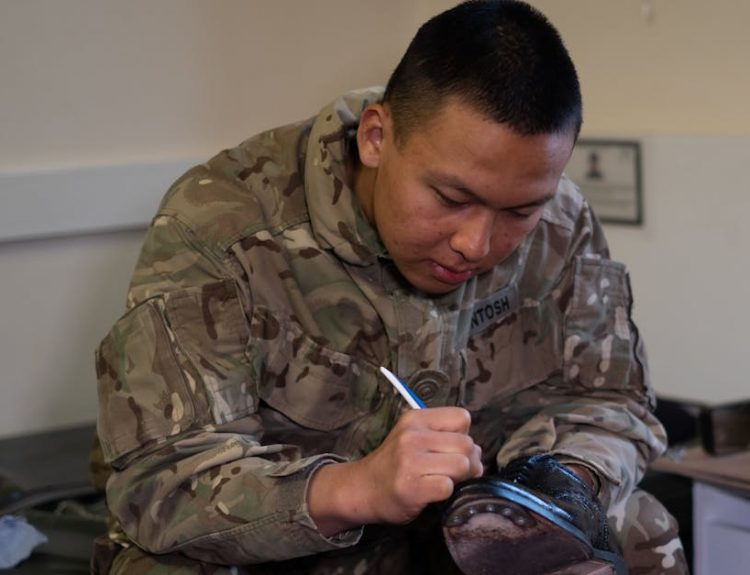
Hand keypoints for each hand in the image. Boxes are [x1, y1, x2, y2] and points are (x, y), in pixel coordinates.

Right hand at [308, 407, 482, 535]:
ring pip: (462, 465)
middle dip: (469, 462)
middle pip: (466, 444)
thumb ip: (444, 437)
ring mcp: (410, 461)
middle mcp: (412, 436)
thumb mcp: (413, 437)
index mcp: (415, 418)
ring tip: (443, 481)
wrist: (362, 489)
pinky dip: (445, 493)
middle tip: (454, 472)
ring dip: (459, 478)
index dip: (463, 436)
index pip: (462, 417)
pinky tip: (431, 492)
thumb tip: (479, 455)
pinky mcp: (412, 487)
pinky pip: (448, 487)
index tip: (451, 450)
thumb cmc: (394, 464)